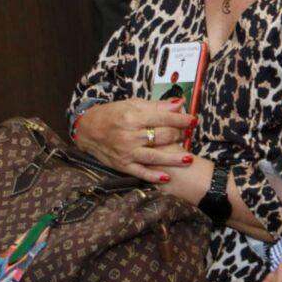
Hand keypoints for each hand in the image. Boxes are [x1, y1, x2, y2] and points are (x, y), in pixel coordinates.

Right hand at [73, 97, 195, 181]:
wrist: (88, 130)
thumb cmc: (113, 114)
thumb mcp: (133, 104)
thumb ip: (157, 106)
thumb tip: (179, 103)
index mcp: (133, 117)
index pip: (163, 118)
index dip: (181, 119)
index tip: (193, 120)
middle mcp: (129, 136)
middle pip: (161, 136)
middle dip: (179, 135)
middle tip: (189, 134)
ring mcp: (126, 152)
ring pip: (154, 156)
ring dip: (173, 158)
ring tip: (189, 158)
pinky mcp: (122, 165)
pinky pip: (140, 172)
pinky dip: (153, 176)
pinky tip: (167, 177)